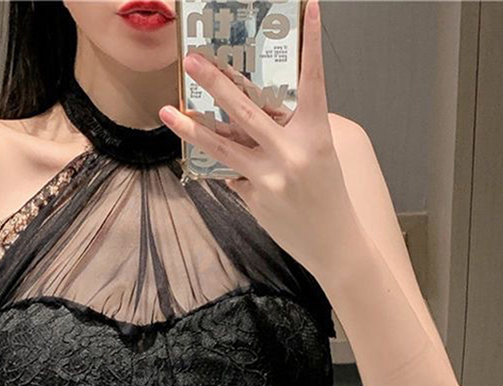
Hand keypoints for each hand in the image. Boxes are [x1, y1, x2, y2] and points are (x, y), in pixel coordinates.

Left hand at [158, 0, 362, 284]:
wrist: (334, 244)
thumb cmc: (330, 197)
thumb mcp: (321, 155)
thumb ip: (291, 133)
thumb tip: (252, 118)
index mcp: (316, 136)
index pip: (312, 82)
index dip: (312, 44)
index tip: (306, 8)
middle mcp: (290, 154)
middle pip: (246, 111)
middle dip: (215, 83)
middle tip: (192, 60)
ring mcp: (268, 179)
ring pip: (222, 146)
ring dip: (191, 127)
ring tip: (167, 111)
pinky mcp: (253, 199)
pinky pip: (231, 174)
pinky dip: (228, 167)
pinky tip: (224, 167)